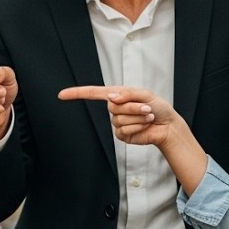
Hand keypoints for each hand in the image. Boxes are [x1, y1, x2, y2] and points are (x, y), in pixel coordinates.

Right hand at [58, 85, 208, 189]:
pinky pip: (123, 131)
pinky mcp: (122, 135)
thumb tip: (111, 97)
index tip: (61, 95)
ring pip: (119, 120)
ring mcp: (117, 122)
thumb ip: (128, 94)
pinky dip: (137, 128)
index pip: (92, 93)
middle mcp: (115, 108)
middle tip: (146, 109)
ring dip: (137, 119)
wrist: (167, 126)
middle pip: (113, 107)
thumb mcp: (145, 95)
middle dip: (132, 107)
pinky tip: (144, 127)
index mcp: (117, 95)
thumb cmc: (158, 107)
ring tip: (148, 117)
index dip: (76, 94)